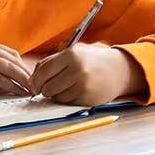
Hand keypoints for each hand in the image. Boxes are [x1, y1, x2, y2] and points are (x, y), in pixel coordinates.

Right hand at [0, 42, 31, 95]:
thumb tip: (3, 76)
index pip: (9, 52)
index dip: (22, 64)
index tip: (30, 75)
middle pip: (12, 59)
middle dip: (26, 72)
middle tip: (37, 83)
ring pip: (8, 68)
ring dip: (23, 80)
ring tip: (32, 89)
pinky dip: (12, 86)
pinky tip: (18, 92)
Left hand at [31, 43, 145, 105]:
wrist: (120, 70)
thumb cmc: (94, 60)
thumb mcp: (75, 51)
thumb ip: (54, 60)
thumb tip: (35, 74)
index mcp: (71, 55)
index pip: (42, 70)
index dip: (35, 79)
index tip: (34, 84)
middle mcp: (76, 69)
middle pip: (47, 86)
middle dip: (43, 89)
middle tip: (45, 89)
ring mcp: (83, 85)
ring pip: (56, 96)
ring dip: (55, 95)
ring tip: (62, 88)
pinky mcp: (88, 98)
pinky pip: (67, 102)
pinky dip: (66, 99)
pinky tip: (72, 92)